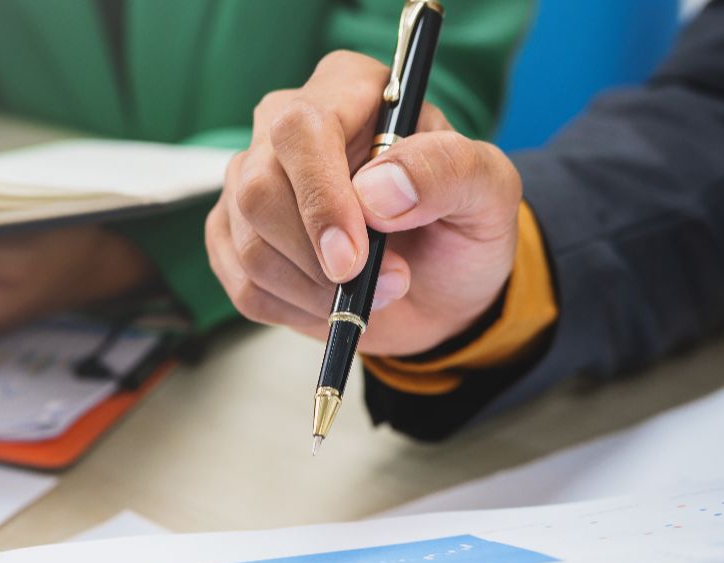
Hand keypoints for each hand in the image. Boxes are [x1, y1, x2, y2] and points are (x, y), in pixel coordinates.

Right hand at [205, 51, 521, 355]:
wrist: (438, 290)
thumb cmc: (459, 229)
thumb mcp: (488, 193)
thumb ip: (449, 172)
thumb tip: (377, 191)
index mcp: (348, 90)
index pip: (302, 129)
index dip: (320, 197)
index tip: (352, 258)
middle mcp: (285, 127)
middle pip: (259, 190)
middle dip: (318, 258)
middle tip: (386, 284)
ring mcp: (251, 181)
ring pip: (249, 244)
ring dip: (313, 291)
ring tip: (370, 294)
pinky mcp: (234, 235)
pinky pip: (243, 284)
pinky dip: (293, 310)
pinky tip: (331, 301)